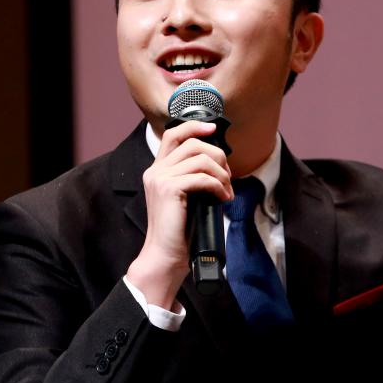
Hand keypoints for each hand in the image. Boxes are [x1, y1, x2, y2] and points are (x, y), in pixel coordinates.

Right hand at [127, 121, 233, 308]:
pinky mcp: (169, 189)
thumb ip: (192, 177)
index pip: (173, 134)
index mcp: (157, 170)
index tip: (213, 130)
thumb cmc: (179, 231)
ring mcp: (160, 179)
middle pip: (192, 143)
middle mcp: (155, 171)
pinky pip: (202, 177)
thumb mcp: (185, 197)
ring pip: (200, 159)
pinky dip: (218, 186)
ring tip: (227, 191)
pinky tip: (223, 199)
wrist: (165, 255)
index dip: (194, 126)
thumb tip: (218, 163)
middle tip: (228, 177)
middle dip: (217, 156)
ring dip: (221, 174)